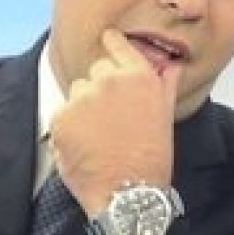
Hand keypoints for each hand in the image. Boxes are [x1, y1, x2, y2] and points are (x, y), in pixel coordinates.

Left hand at [50, 28, 181, 216]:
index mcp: (138, 76)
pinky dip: (69, 129)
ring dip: (83, 107)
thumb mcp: (165, 117)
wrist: (129, 194)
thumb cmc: (152, 159)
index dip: (111, 43)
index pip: (116, 43)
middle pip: (96, 70)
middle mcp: (109, 80)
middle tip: (112, 116)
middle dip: (101, 87)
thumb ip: (165, 86)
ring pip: (77, 92)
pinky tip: (85, 147)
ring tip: (99, 136)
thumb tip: (171, 66)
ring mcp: (82, 98)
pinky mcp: (61, 118)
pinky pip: (62, 115)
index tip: (108, 40)